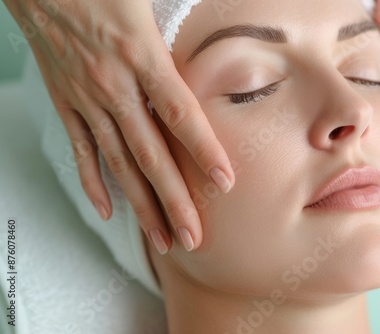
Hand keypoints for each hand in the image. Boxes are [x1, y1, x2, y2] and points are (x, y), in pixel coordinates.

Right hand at [3, 0, 234, 252]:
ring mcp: (86, 98)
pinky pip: (81, 149)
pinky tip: (108, 211)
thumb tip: (211, 64)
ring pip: (118, 162)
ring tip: (161, 238)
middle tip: (194, 238)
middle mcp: (113, 84)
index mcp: (140, 55)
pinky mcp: (65, 101)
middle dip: (174, 200)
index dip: (204, 149)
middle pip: (150, 153)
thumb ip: (178, 42)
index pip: (180, 113)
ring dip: (141, 204)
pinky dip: (93, 182)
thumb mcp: (148, 5)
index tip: (225, 182)